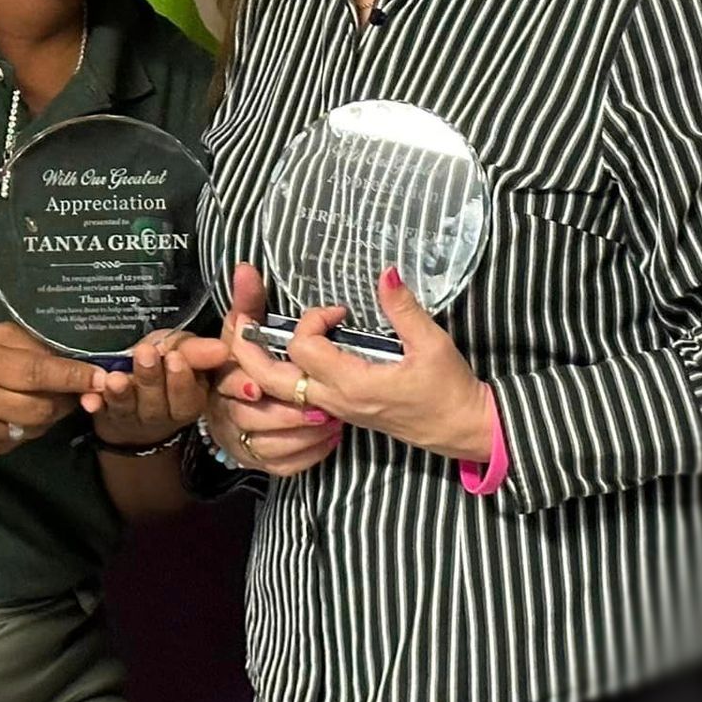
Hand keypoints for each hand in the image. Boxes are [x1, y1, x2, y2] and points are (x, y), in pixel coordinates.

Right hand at [0, 322, 105, 458]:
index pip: (36, 373)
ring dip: (50, 413)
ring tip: (45, 396)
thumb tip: (70, 356)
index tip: (101, 376)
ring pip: (35, 428)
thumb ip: (26, 344)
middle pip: (42, 407)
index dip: (72, 376)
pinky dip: (29, 426)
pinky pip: (20, 440)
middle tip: (78, 387)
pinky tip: (17, 411)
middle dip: (68, 398)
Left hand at [81, 327, 228, 448]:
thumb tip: (223, 349)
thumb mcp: (181, 352)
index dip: (181, 379)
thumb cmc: (164, 367)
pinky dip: (95, 405)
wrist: (135, 395)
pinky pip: (100, 412)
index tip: (175, 357)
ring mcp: (133, 419)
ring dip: (122, 393)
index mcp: (189, 402)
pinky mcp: (106, 417)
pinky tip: (90, 398)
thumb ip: (197, 351)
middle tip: (145, 353)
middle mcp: (162, 416)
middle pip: (157, 404)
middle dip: (151, 378)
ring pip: (129, 409)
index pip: (188, 397)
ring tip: (115, 377)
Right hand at [212, 263, 341, 476]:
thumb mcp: (241, 329)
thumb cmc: (239, 360)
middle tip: (324, 407)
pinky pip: (283, 465)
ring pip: (271, 445)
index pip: (233, 381)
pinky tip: (331, 437)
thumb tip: (246, 267)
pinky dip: (308, 454)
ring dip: (302, 434)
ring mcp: (245, 441)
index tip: (271, 383)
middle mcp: (230, 412)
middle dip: (288, 413)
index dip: (250, 383)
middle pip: (255, 418)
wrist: (225, 404)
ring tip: (334, 420)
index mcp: (225, 378)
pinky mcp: (261, 461)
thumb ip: (247, 301)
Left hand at [228, 265, 494, 462]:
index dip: (312, 320)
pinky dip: (280, 377)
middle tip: (240, 321)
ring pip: (279, 394)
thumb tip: (386, 273)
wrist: (461, 428)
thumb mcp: (432, 344)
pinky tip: (285, 357)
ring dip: (260, 365)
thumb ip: (404, 309)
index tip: (338, 310)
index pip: (304, 348)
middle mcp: (335, 401)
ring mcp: (336, 410)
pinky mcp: (343, 412)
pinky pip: (297, 398)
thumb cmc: (449, 388)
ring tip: (250, 338)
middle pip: (271, 381)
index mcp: (353, 384)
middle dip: (248, 351)